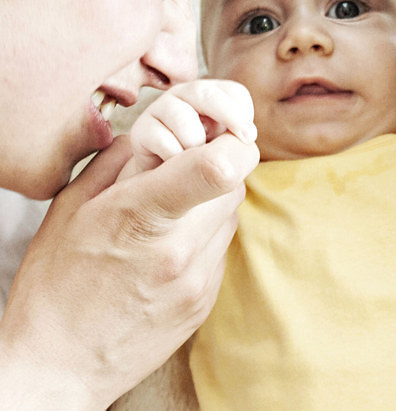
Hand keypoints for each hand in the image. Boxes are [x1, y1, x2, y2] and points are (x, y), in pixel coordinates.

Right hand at [0, 130, 257, 408]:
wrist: (57, 368)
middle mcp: (180, 250)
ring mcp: (198, 281)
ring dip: (211, 203)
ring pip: (231, 215)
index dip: (229, 144)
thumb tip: (160, 133)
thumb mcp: (71, 208)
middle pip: (235, 184)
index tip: (213, 140)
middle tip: (181, 176)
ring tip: (169, 217)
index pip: (217, 168)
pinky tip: (169, 250)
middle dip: (216, 168)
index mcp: (141, 217)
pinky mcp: (205, 301)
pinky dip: (206, 237)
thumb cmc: (54, 285)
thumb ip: (120, 161)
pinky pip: (221, 249)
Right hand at [127, 79, 256, 173]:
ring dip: (196, 143)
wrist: (166, 185)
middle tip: (244, 140)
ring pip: (183, 117)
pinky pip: (164, 141)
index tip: (248, 137)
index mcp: (213, 95)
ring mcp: (161, 109)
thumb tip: (246, 136)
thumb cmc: (203, 164)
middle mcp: (186, 95)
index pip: (234, 93)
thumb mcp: (228, 150)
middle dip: (229, 116)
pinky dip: (175, 157)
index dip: (243, 113)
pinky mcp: (141, 130)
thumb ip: (237, 141)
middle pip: (206, 93)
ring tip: (194, 158)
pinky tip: (174, 165)